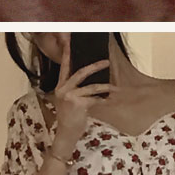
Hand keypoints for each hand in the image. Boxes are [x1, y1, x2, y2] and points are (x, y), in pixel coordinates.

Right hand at [45, 40, 112, 158]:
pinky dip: (102, 99)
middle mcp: (63, 89)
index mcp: (60, 86)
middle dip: (95, 66)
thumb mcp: (68, 101)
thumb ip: (75, 89)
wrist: (65, 134)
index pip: (65, 66)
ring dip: (104, 86)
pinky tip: (108, 101)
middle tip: (107, 61)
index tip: (71, 40)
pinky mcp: (77, 104)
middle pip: (80, 72)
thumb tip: (90, 78)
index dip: (68, 53)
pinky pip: (94, 98)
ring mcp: (69, 96)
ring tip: (114, 86)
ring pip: (91, 86)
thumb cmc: (70, 117)